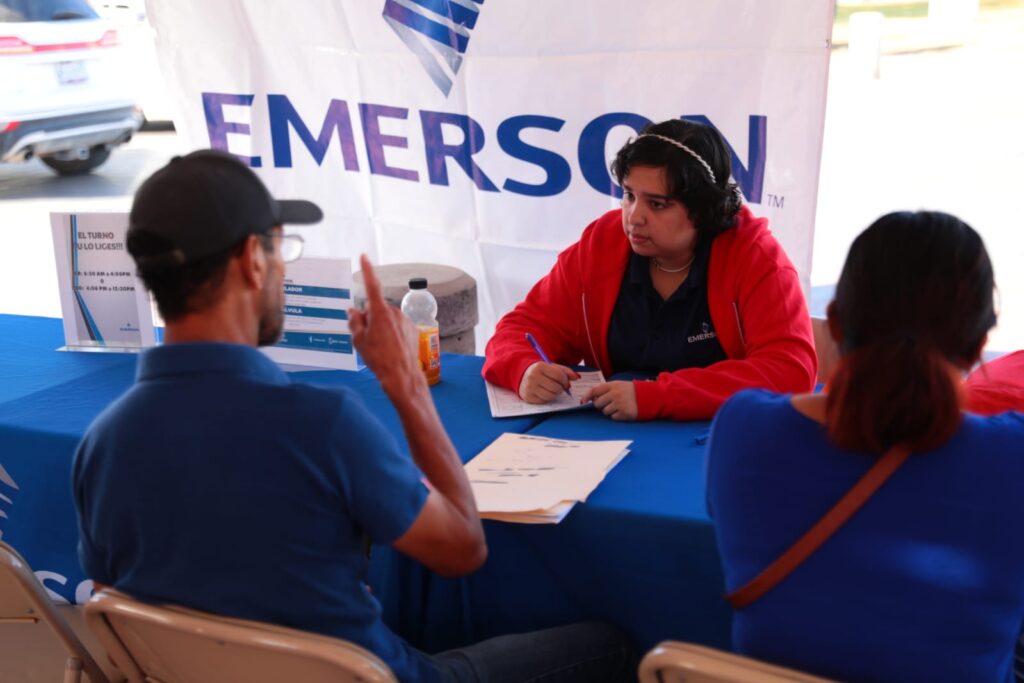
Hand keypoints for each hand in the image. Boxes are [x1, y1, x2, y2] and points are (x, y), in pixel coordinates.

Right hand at [348, 254, 419, 390]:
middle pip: (376, 308)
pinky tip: (390, 348)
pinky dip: (392, 333)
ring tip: (379, 347)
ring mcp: (405, 320)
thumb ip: (355, 322)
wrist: (401, 375)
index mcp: (379, 312)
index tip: (364, 257)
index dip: (367, 270)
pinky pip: (397, 326)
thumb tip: (354, 311)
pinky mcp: (412, 328)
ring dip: (381, 327)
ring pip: (387, 318)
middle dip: (370, 318)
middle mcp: (394, 312)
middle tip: (366, 337)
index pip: (371, 286)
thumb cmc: (379, 359)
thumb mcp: (359, 341)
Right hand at [518, 362, 580, 403]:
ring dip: (555, 394)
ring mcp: (530, 387)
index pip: (559, 376)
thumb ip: (565, 371)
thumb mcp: (551, 367)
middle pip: (556, 387)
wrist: (522, 375)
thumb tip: (577, 377)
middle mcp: (533, 376)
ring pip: (551, 396)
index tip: (565, 382)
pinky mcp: (528, 397)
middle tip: (560, 386)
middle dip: (561, 388)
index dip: (565, 380)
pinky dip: (548, 398)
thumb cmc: (541, 371)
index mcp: (539, 366)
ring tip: (553, 389)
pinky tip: (545, 392)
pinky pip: (544, 401)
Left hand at [581, 381, 637, 420]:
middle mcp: (615, 394)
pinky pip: (613, 417)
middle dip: (601, 405)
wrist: (649, 397)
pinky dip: (616, 416)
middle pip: (597, 404)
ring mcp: (620, 404)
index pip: (594, 390)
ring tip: (618, 406)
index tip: (582, 401)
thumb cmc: (630, 391)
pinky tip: (623, 411)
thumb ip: (605, 389)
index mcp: (613, 385)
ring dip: (609, 411)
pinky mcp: (624, 413)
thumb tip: (590, 397)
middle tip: (609, 403)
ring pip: (605, 412)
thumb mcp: (618, 385)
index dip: (586, 396)